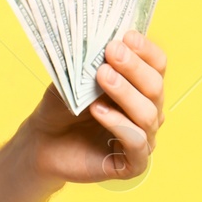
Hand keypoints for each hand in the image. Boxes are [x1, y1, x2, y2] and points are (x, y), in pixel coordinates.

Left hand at [20, 30, 166, 184]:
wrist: (43, 140)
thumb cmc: (63, 107)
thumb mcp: (76, 77)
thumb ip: (93, 61)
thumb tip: (107, 37)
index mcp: (140, 87)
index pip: (157, 64)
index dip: (145, 50)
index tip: (125, 37)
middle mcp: (148, 111)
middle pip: (155, 87)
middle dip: (134, 68)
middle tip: (111, 52)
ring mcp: (143, 138)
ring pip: (148, 114)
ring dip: (125, 92)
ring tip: (101, 77)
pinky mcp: (134, 164)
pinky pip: (137, 142)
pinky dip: (118, 123)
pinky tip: (98, 111)